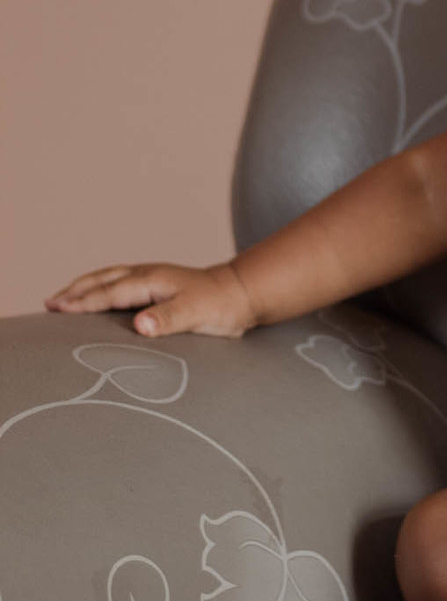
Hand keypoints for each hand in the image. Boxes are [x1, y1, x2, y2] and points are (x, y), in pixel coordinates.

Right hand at [44, 261, 255, 338]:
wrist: (242, 293)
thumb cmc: (220, 305)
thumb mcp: (196, 314)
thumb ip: (168, 320)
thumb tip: (141, 325)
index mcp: (152, 281)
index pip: (109, 293)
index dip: (83, 302)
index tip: (58, 308)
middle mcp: (148, 275)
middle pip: (103, 280)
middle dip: (76, 291)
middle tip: (50, 302)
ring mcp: (153, 278)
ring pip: (110, 278)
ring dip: (85, 286)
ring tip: (64, 297)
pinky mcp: (158, 285)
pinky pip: (120, 283)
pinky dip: (101, 288)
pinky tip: (98, 297)